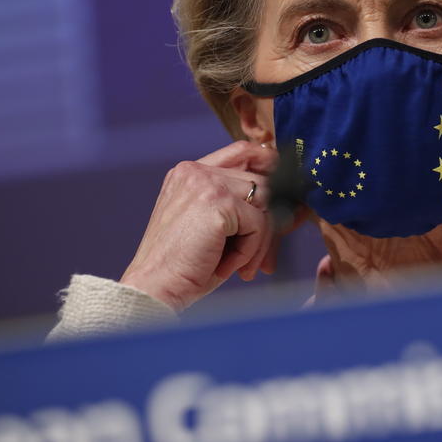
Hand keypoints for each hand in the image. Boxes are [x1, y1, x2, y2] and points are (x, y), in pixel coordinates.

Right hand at [120, 141, 275, 310]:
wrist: (153, 289)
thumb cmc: (182, 266)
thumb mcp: (210, 226)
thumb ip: (238, 206)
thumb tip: (288, 205)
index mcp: (189, 173)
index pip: (241, 152)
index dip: (268, 164)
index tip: (286, 189)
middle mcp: (195, 171)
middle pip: (260, 181)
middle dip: (268, 222)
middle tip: (262, 258)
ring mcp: (206, 183)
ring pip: (264, 203)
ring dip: (260, 241)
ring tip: (242, 266)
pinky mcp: (218, 203)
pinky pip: (258, 224)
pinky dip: (250, 251)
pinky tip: (229, 267)